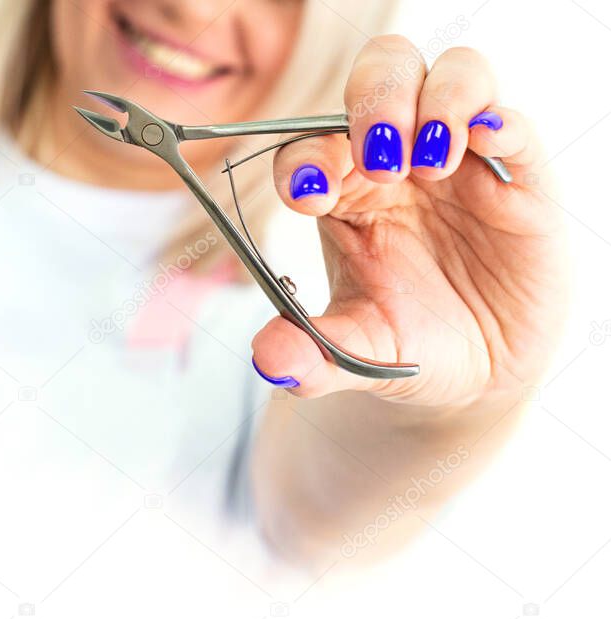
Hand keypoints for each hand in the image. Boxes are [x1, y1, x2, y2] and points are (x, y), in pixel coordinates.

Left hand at [251, 35, 569, 405]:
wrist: (481, 372)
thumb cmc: (409, 345)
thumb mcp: (356, 355)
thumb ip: (310, 357)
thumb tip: (268, 360)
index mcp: (343, 194)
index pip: (309, 146)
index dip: (303, 160)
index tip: (307, 196)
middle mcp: (397, 162)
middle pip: (378, 79)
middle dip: (373, 102)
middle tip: (378, 159)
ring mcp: (459, 160)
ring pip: (450, 76)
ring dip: (435, 104)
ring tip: (429, 164)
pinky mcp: (519, 178)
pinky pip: (512, 123)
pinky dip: (498, 120)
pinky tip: (483, 143)